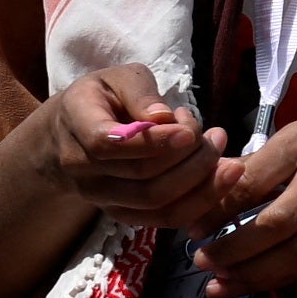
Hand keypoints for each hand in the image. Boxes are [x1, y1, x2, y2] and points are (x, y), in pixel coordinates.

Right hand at [12, 61, 225, 231]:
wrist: (73, 133)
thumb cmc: (104, 98)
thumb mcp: (118, 78)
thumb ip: (139, 92)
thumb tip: (163, 117)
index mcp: (76, 125)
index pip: (108, 144)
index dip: (152, 142)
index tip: (188, 131)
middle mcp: (82, 170)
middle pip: (142, 179)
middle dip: (189, 160)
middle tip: (216, 136)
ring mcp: (101, 198)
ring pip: (157, 204)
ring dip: (201, 182)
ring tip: (223, 154)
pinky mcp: (123, 215)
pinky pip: (165, 219)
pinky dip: (199, 201)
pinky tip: (220, 178)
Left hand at [183, 107, 296, 296]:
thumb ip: (265, 159)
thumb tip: (214, 180)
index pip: (251, 178)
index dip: (216, 203)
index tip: (190, 218)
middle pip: (271, 224)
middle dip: (229, 246)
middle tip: (198, 257)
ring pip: (291, 256)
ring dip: (249, 274)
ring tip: (216, 283)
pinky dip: (273, 280)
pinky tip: (246, 285)